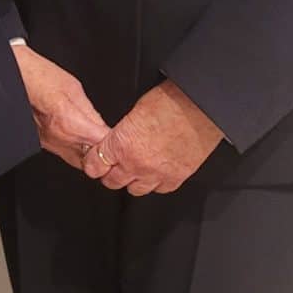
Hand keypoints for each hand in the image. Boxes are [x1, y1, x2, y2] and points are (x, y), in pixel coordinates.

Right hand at [11, 44, 111, 171]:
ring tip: (99, 144)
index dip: (114, 143)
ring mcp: (50, 144)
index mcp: (70, 124)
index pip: (102, 144)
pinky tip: (81, 141)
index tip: (122, 140)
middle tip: (113, 147)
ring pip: (79, 162)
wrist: (16, 76)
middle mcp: (59, 139)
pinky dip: (77, 151)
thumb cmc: (40, 76)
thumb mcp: (75, 89)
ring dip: (91, 155)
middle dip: (104, 154)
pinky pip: (66, 155)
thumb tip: (104, 127)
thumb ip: (91, 112)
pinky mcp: (43, 144)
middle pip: (92, 159)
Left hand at [88, 80, 223, 195]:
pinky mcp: (176, 178)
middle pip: (112, 181)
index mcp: (120, 145)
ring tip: (135, 168)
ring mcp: (157, 174)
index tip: (95, 160)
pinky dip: (156, 182)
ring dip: (132, 180)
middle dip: (109, 173)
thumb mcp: (133, 113)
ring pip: (134, 189)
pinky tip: (156, 171)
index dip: (93, 163)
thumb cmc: (169, 102)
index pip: (95, 165)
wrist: (199, 106)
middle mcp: (136, 164)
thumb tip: (115, 142)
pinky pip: (159, 189)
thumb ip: (121, 134)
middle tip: (113, 165)